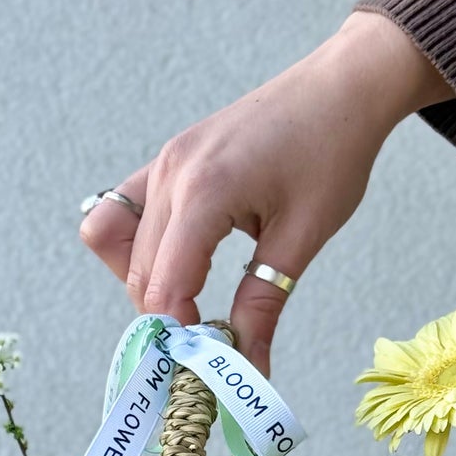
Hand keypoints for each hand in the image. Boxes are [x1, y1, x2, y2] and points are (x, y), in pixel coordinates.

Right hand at [80, 12, 448, 371]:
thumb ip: (264, 304)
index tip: (207, 362)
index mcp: (204, 192)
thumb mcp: (302, 237)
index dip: (180, 333)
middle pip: (136, 271)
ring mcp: (162, 162)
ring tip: (191, 298)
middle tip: (207, 340)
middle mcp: (170, 173)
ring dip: (143, 281)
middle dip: (164, 315)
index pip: (164, 285)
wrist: (340, 88)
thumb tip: (247, 368)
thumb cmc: (332, 153)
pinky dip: (140, 246)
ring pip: (115, 242)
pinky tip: (183, 261)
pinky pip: (123, 210)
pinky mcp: (167, 158)